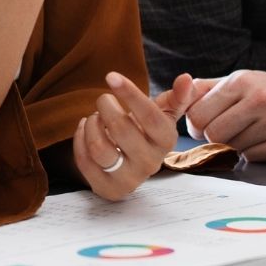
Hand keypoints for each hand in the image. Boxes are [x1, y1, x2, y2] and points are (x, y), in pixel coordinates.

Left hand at [73, 72, 197, 200]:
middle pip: (121, 129)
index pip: (150, 116)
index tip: (111, 76)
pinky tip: (85, 130)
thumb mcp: (163, 114)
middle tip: (103, 100)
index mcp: (166, 141)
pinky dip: (79, 138)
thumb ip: (176, 96)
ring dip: (91, 124)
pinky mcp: (107, 189)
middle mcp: (151, 164)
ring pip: (99, 148)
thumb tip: (186, 78)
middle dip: (105, 106)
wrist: (131, 162)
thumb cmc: (146, 131)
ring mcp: (129, 180)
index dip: (130, 94)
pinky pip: (84, 161)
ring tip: (94, 118)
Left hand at [183, 70, 265, 161]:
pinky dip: (256, 154)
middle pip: (212, 134)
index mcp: (242, 81)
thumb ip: (207, 88)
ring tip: (254, 134)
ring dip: (238, 146)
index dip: (198, 125)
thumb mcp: (244, 80)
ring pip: (233, 148)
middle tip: (230, 133)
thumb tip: (175, 94)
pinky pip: (255, 158)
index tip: (208, 125)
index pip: (197, 114)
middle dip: (216, 138)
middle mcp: (260, 98)